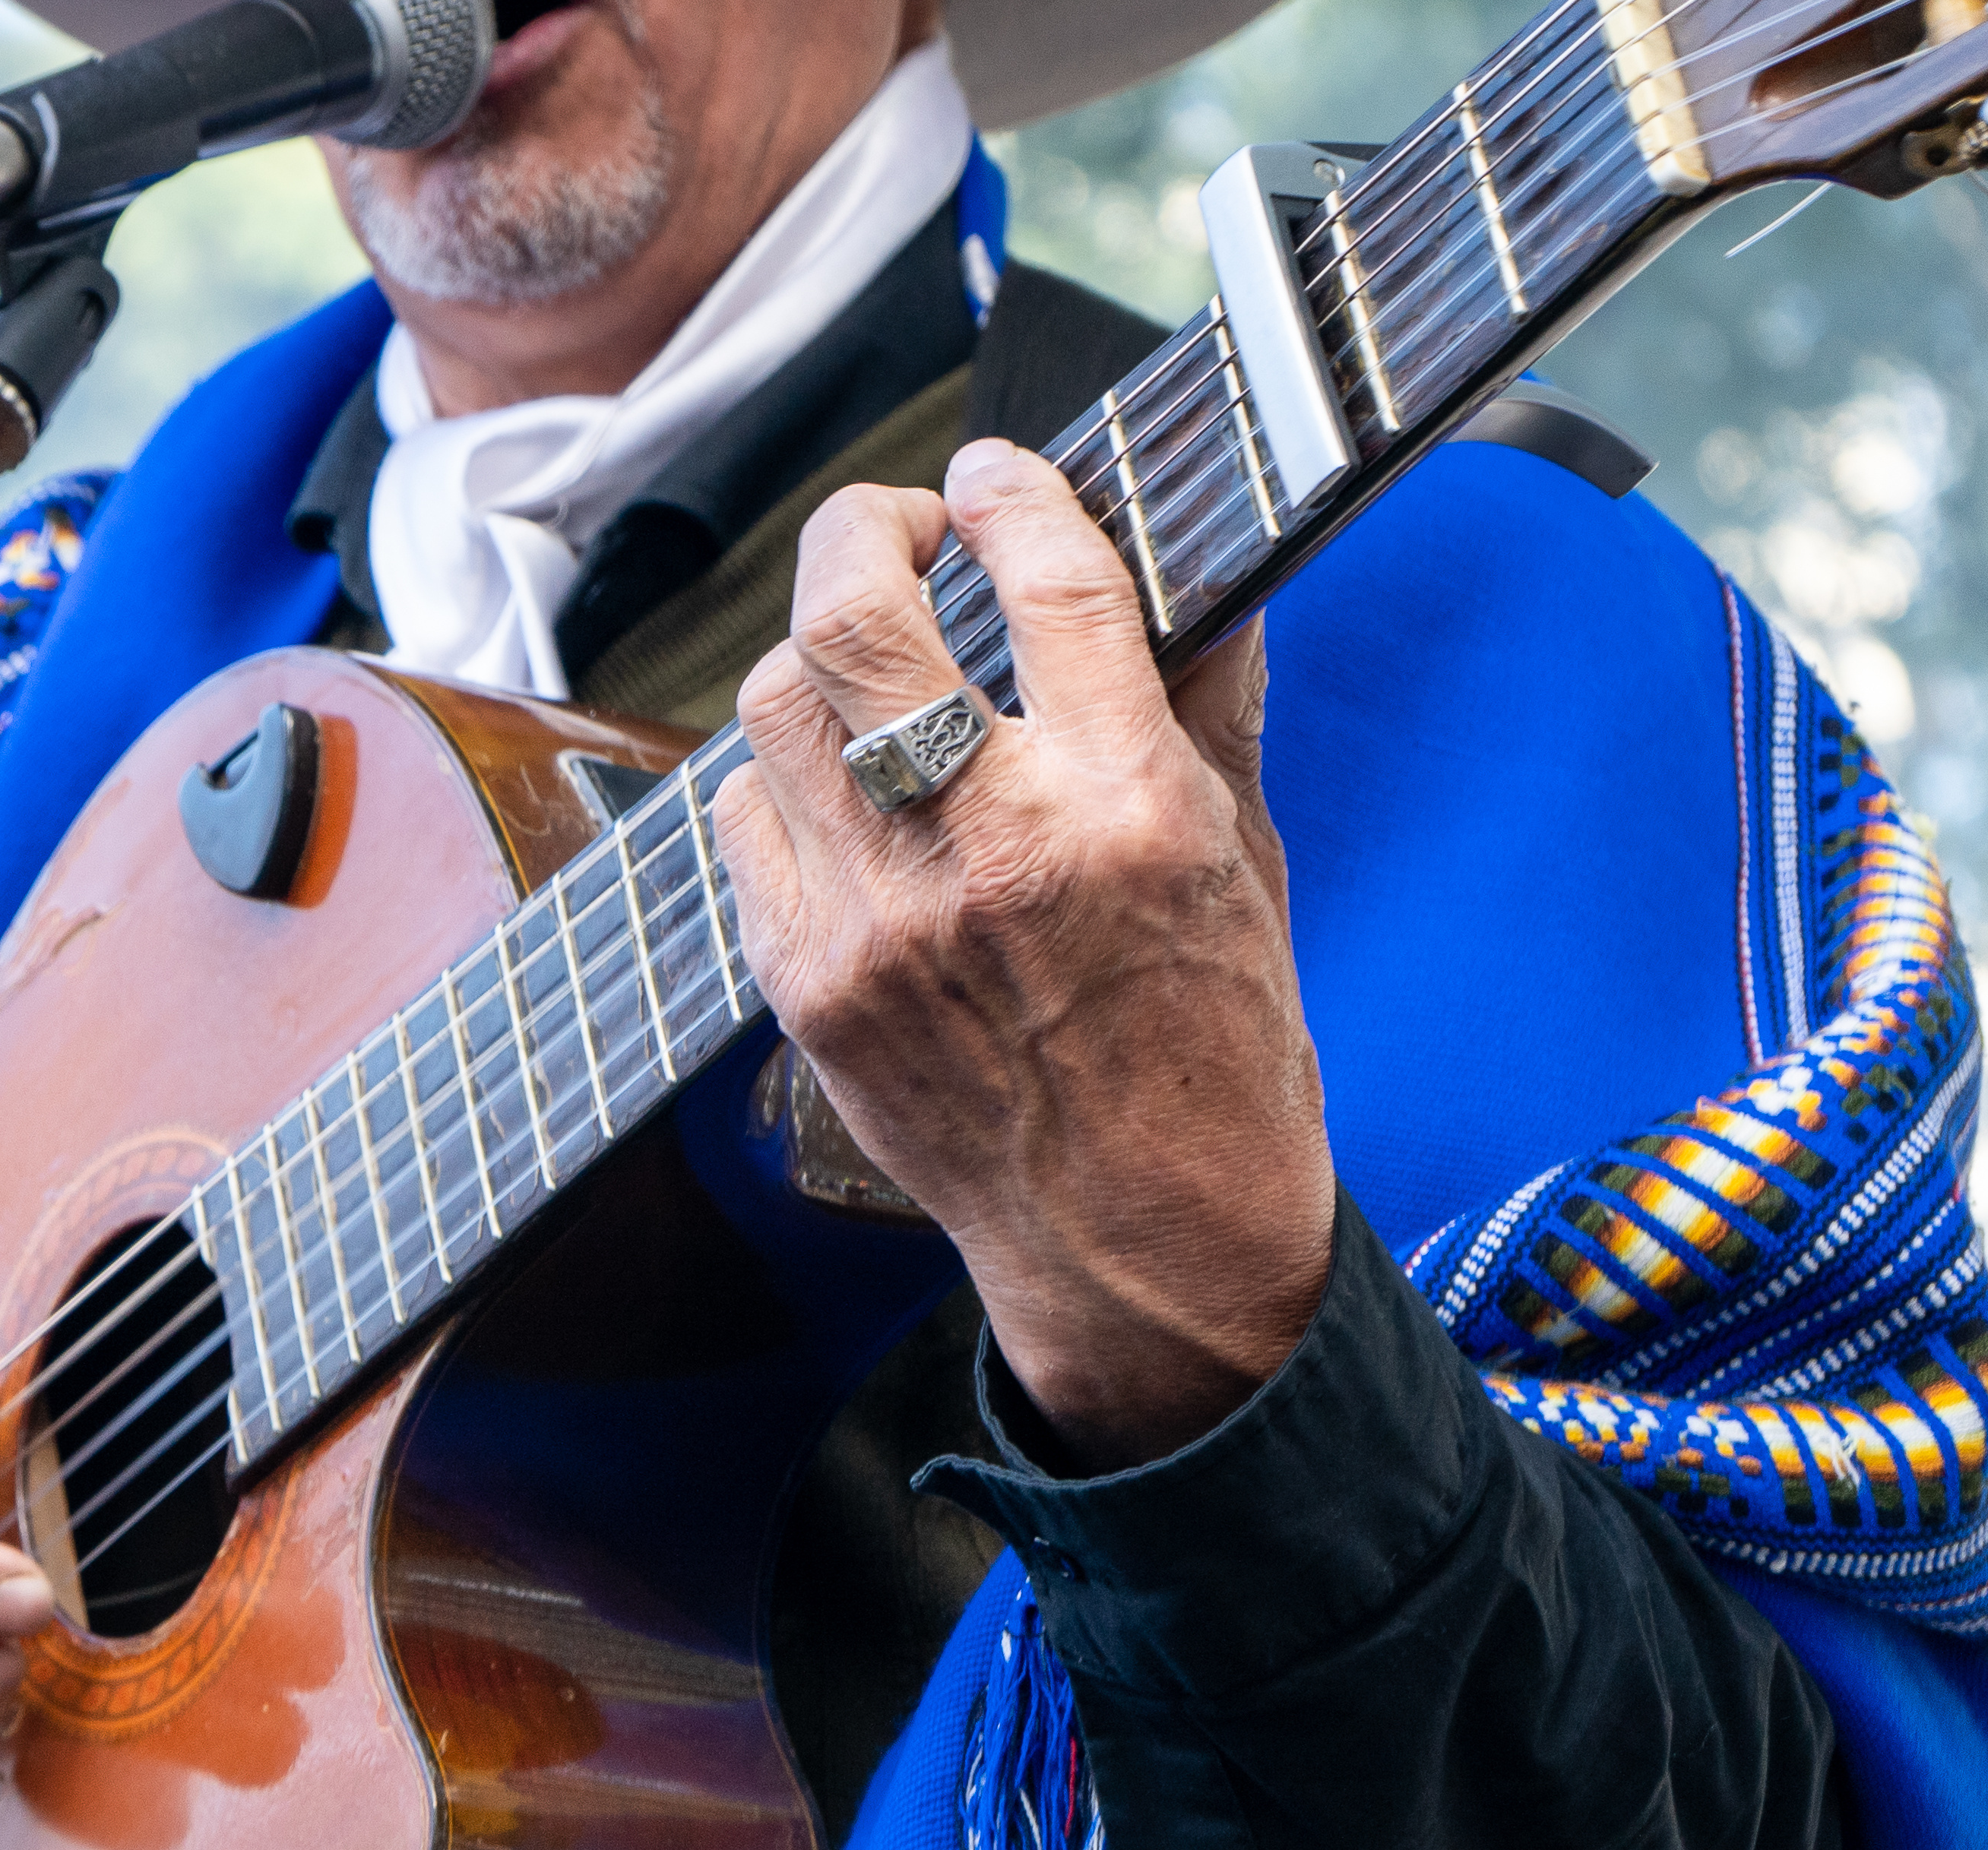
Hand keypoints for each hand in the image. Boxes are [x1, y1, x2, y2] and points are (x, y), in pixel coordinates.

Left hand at [711, 438, 1336, 1466]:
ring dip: (817, 657)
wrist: (1140, 1238)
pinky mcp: (803, 985)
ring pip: (774, 709)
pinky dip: (782, 782)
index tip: (998, 474)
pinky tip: (839, 791)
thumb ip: (1206, 701)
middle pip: (852, 619)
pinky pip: (742, 824)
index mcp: (1122, 811)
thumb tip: (1194, 570)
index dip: (1012, 493)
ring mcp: (873, 924)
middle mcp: (983, 854)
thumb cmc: (1213, 1050)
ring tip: (869, 664)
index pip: (1046, 581)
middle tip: (902, 529)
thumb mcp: (1244, 858)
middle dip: (864, 531)